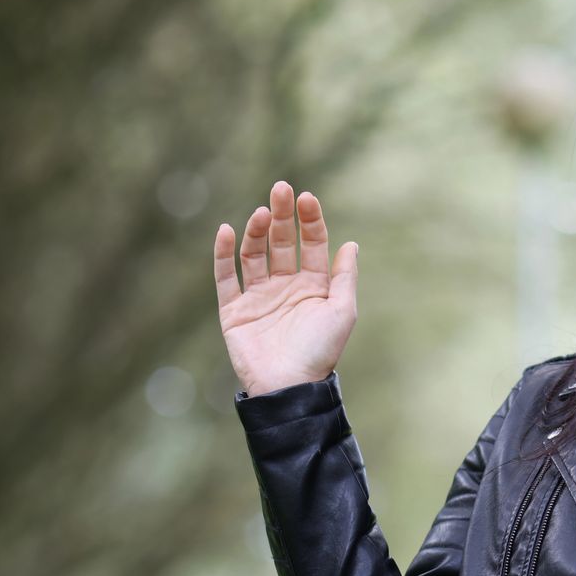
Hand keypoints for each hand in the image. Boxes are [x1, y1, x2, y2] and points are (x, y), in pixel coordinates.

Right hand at [212, 180, 358, 394]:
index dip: (309, 220)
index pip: (311, 244)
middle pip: (281, 242)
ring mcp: (259, 297)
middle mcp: (285, 287)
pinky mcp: (234, 310)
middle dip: (281, 215)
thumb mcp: (342, 311)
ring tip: (261, 214)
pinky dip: (224, 254)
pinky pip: (225, 277)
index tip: (307, 198)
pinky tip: (227, 230)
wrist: (289, 386)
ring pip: (254, 254)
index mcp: (314, 286)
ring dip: (257, 232)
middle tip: (281, 189)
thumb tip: (351, 244)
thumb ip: (344, 277)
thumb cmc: (320, 352)